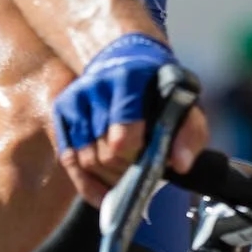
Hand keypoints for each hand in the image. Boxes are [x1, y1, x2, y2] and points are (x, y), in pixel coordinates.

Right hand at [51, 33, 207, 204]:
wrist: (127, 58)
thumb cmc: (159, 88)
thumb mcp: (185, 105)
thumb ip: (189, 133)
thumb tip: (180, 165)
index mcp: (128, 79)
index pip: (123, 138)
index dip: (137, 158)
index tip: (152, 160)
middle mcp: (95, 87)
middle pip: (103, 154)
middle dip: (125, 171)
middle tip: (141, 170)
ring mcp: (75, 99)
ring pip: (85, 160)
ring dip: (108, 177)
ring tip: (127, 176)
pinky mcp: (62, 111)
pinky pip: (68, 158)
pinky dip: (86, 183)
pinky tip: (105, 193)